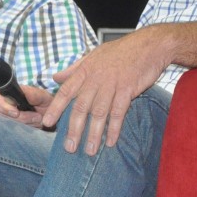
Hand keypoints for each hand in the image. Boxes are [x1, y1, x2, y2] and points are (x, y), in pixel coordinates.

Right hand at [0, 84, 54, 128]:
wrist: (54, 117)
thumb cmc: (48, 103)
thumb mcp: (43, 97)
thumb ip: (33, 94)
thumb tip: (22, 92)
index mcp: (11, 94)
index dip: (3, 106)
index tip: (16, 113)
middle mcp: (6, 105)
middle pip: (0, 114)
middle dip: (20, 118)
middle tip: (37, 117)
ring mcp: (8, 117)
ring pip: (7, 124)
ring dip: (25, 124)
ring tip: (38, 121)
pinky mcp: (13, 127)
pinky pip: (13, 132)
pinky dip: (26, 130)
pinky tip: (35, 127)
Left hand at [41, 28, 170, 155]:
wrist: (149, 45)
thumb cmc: (121, 51)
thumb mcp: (93, 55)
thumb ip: (74, 68)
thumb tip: (55, 77)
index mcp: (85, 70)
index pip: (66, 91)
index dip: (56, 108)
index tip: (47, 123)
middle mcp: (96, 78)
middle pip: (81, 107)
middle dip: (74, 129)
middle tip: (69, 147)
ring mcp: (112, 84)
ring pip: (99, 113)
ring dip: (93, 134)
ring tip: (89, 151)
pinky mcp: (128, 90)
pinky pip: (119, 113)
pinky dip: (114, 128)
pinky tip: (110, 142)